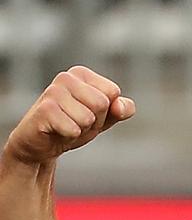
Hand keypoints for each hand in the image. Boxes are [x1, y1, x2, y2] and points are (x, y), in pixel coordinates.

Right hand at [5, 66, 134, 164]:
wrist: (42, 145)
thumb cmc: (73, 127)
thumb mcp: (103, 119)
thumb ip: (120, 110)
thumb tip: (120, 106)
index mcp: (81, 74)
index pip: (112, 92)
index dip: (105, 111)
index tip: (87, 114)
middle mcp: (66, 77)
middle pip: (102, 103)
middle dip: (94, 122)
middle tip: (76, 123)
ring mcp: (54, 92)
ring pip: (88, 118)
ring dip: (81, 130)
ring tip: (66, 127)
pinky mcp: (45, 110)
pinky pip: (74, 129)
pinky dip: (69, 137)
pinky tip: (57, 132)